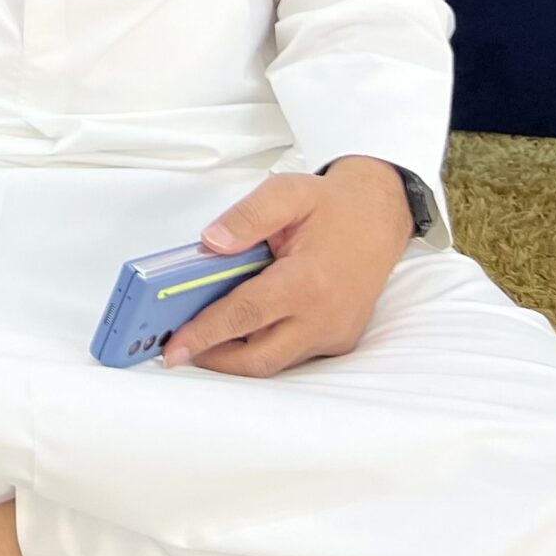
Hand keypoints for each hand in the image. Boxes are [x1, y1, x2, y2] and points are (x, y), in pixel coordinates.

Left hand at [164, 159, 415, 375]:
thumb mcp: (286, 193)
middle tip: (179, 349)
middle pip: (259, 358)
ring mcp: (334, 334)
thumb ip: (245, 217)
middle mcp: (325, 317)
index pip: (245, 316)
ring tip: (201, 338)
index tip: (175, 346)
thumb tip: (210, 243)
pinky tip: (236, 330)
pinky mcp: (338, 340)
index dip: (205, 333)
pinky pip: (292, 354)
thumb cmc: (333, 206)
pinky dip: (261, 347)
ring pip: (275, 361)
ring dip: (235, 356)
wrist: (380, 217)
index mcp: (308, 281)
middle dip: (215, 359)